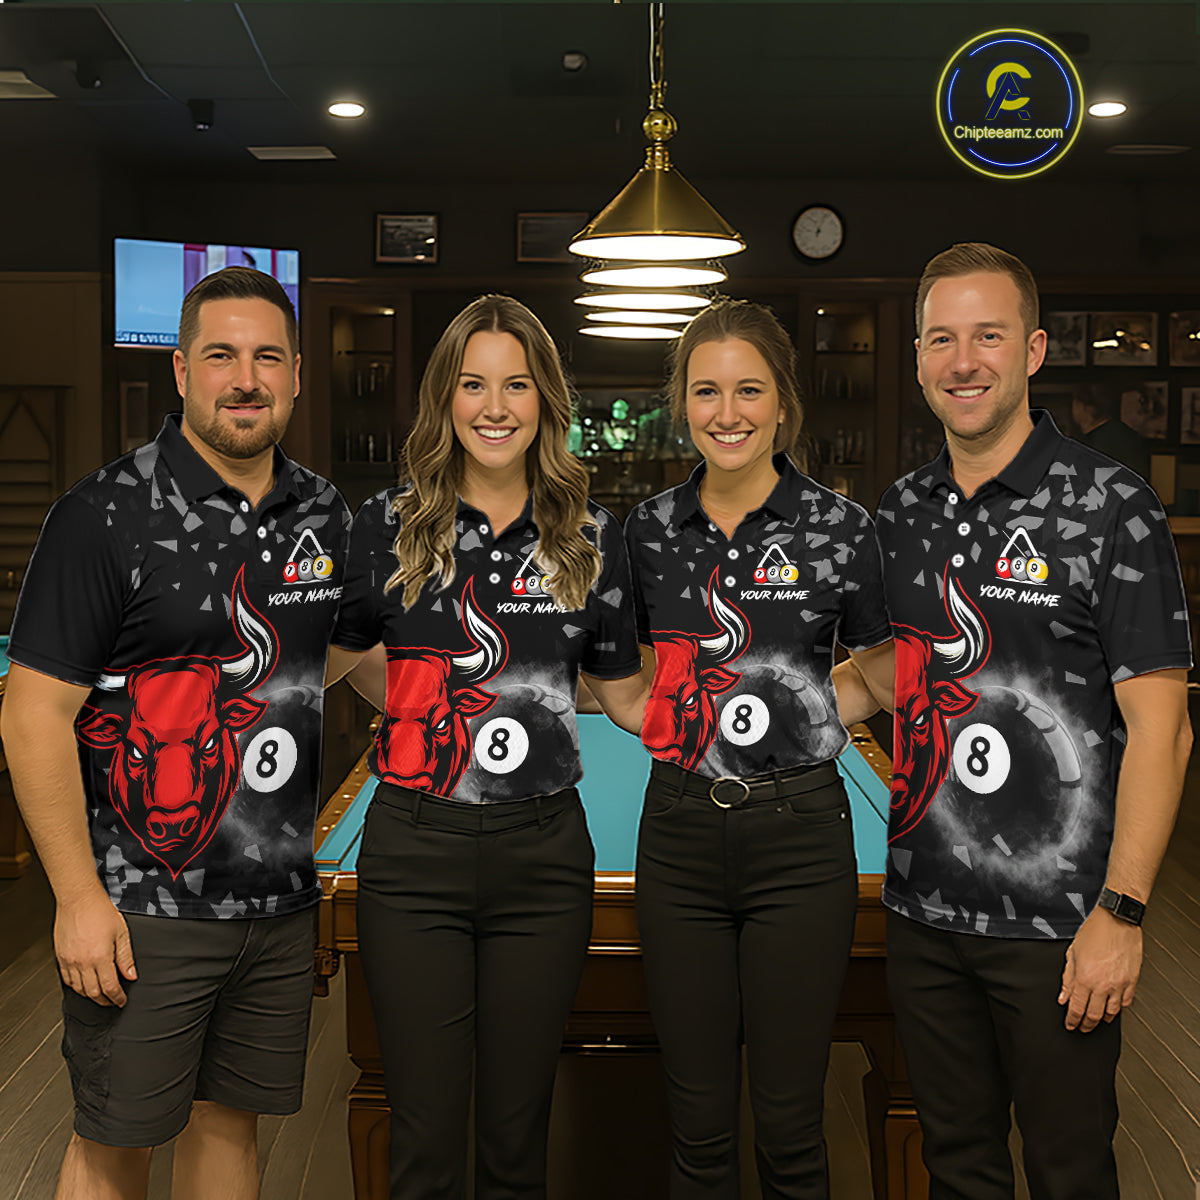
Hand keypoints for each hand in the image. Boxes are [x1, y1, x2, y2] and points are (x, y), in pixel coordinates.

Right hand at [54, 890, 136, 1006]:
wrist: (78, 900)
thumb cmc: (100, 911)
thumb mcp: (121, 933)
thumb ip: (126, 957)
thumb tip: (131, 975)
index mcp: (100, 958)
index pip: (110, 987)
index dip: (117, 997)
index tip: (122, 1001)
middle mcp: (82, 963)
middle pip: (93, 992)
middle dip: (104, 1000)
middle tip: (112, 1002)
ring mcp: (69, 961)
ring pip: (79, 989)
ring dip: (90, 996)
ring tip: (100, 996)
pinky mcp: (60, 957)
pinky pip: (67, 980)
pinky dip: (76, 987)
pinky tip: (83, 985)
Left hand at [1059, 907, 1141, 1032]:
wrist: (1116, 920)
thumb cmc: (1094, 932)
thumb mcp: (1072, 954)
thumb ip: (1067, 979)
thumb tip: (1063, 998)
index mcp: (1084, 978)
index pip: (1077, 1008)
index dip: (1072, 1020)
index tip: (1070, 1025)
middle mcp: (1103, 985)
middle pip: (1094, 1015)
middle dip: (1086, 1025)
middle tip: (1082, 1028)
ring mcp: (1119, 984)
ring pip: (1112, 1013)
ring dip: (1103, 1020)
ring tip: (1097, 1021)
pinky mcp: (1132, 981)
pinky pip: (1126, 1002)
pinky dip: (1119, 1009)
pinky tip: (1114, 1010)